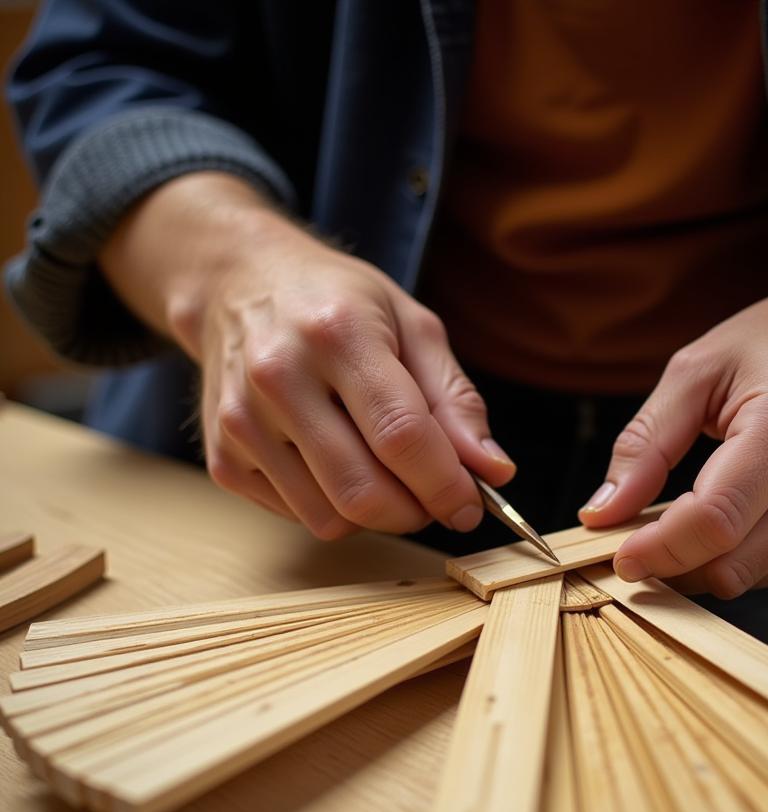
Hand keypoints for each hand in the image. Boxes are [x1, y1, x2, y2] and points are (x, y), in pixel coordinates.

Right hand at [100, 174, 514, 537]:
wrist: (238, 286)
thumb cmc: (338, 304)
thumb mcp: (413, 326)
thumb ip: (456, 401)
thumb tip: (494, 470)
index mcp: (337, 333)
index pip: (401, 435)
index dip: (446, 484)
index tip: (470, 506)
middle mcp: (278, 377)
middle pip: (363, 491)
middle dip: (416, 512)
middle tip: (434, 498)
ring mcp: (241, 422)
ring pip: (330, 518)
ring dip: (376, 515)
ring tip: (386, 474)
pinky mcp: (222, 458)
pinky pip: (298, 516)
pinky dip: (333, 508)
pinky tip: (337, 465)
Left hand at [579, 246, 767, 595]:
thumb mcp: (700, 368)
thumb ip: (646, 443)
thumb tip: (602, 512)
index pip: (714, 523)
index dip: (657, 551)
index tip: (619, 555)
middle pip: (732, 566)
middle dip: (674, 563)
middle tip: (642, 536)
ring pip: (754, 578)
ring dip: (709, 561)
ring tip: (693, 513)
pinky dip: (748, 555)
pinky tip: (745, 511)